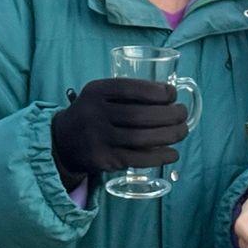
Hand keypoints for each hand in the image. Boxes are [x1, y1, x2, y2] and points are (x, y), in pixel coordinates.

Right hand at [49, 78, 187, 190]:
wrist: (63, 141)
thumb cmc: (93, 112)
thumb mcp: (99, 94)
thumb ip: (126, 92)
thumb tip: (168, 94)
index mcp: (96, 91)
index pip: (129, 88)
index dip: (155, 91)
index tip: (172, 94)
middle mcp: (95, 114)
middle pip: (139, 115)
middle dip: (168, 115)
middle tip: (183, 113)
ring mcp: (98, 139)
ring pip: (141, 139)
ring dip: (169, 136)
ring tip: (183, 131)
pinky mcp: (104, 160)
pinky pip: (136, 159)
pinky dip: (159, 157)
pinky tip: (173, 153)